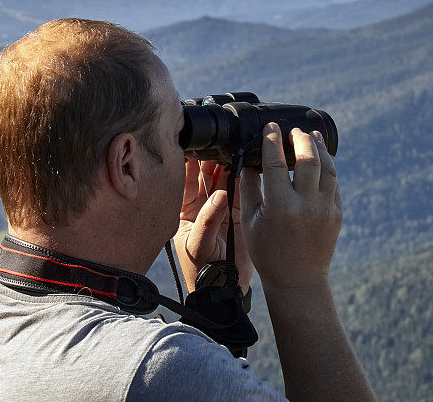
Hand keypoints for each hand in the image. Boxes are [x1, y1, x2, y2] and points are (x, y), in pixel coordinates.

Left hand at [175, 158, 253, 293]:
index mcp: (185, 211)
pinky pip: (242, 190)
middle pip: (206, 176)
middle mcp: (203, 206)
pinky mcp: (240, 212)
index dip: (189, 163)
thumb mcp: (198, 245)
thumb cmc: (203, 271)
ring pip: (225, 179)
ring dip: (229, 165)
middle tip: (219, 142)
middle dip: (211, 159)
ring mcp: (222, 208)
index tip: (194, 145)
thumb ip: (207, 220)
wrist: (225, 288)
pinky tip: (247, 163)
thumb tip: (221, 195)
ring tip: (234, 149)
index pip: (185, 181)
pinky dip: (245, 177)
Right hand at [240, 123, 342, 290]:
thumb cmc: (268, 252)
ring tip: (311, 136)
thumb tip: (248, 161)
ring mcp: (325, 209)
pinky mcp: (337, 213)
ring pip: (327, 168)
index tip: (271, 127)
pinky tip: (321, 158)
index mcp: (280, 206)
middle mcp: (306, 205)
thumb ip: (249, 188)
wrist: (298, 279)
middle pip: (308, 159)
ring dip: (319, 148)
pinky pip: (334, 183)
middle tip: (294, 130)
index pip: (276, 163)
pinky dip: (327, 167)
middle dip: (300, 139)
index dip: (272, 141)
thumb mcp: (251, 221)